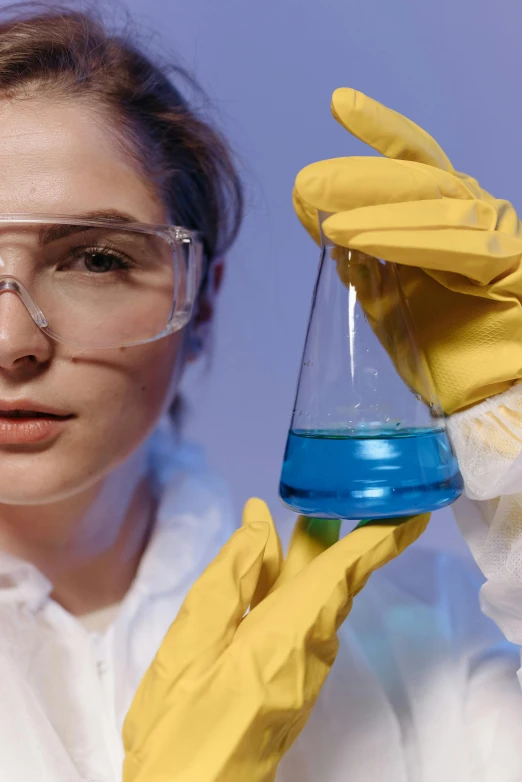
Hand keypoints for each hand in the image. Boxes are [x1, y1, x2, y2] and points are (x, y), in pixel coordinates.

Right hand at [123, 500, 428, 781]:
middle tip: (331, 495)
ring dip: (302, 562)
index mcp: (286, 634)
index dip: (378, 540)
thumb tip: (257, 526)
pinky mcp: (292, 683)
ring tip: (276, 530)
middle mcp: (308, 651)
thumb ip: (229, 577)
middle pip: (331, 582)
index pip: (343, 573)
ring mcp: (303, 670)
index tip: (410, 513)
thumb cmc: (182, 722)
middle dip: (334, 539)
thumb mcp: (192, 639)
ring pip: (313, 600)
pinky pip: (298, 622)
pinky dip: (283, 590)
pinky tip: (258, 577)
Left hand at [293, 88, 521, 413]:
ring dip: (377, 210)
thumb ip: (366, 267)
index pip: (415, 164)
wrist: (487, 402)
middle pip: (422, 177)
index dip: (381, 132)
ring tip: (328, 218)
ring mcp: (499, 239)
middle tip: (309, 181)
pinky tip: (364, 240)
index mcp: (448, 223)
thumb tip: (326, 231)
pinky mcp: (512, 267)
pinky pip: (459, 246)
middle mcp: (477, 220)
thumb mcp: (390, 304)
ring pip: (437, 205)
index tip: (340, 104)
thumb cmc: (444, 356)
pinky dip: (410, 240)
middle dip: (361, 175)